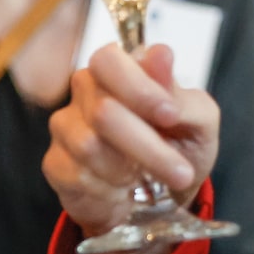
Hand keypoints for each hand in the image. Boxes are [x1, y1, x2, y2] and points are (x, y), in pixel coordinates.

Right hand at [43, 42, 220, 253]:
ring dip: (130, 172)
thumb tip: (161, 55)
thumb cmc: (180, 149)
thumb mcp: (198, 123)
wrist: (164, 199)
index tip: (170, 116)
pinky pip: (77, 176)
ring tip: (150, 182)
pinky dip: (109, 191)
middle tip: (180, 173)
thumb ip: (181, 94)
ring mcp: (66, 126)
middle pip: (103, 111)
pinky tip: (122, 192)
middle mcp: (87, 90)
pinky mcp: (55, 162)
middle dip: (148, 148)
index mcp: (121, 70)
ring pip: (89, 147)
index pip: (109, 61)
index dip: (139, 89)